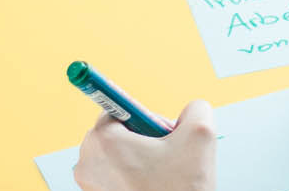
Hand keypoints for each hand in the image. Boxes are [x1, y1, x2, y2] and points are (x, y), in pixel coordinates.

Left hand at [73, 99, 216, 190]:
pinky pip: (114, 175)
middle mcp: (87, 161)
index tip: (136, 114)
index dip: (143, 114)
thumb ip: (196, 108)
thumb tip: (192, 108)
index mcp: (103, 140)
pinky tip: (153, 185)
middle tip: (166, 152)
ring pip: (116, 154)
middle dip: (143, 136)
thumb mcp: (200, 137)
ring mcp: (89, 184)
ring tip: (162, 172)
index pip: (115, 106)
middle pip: (116, 130)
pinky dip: (133, 176)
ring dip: (139, 157)